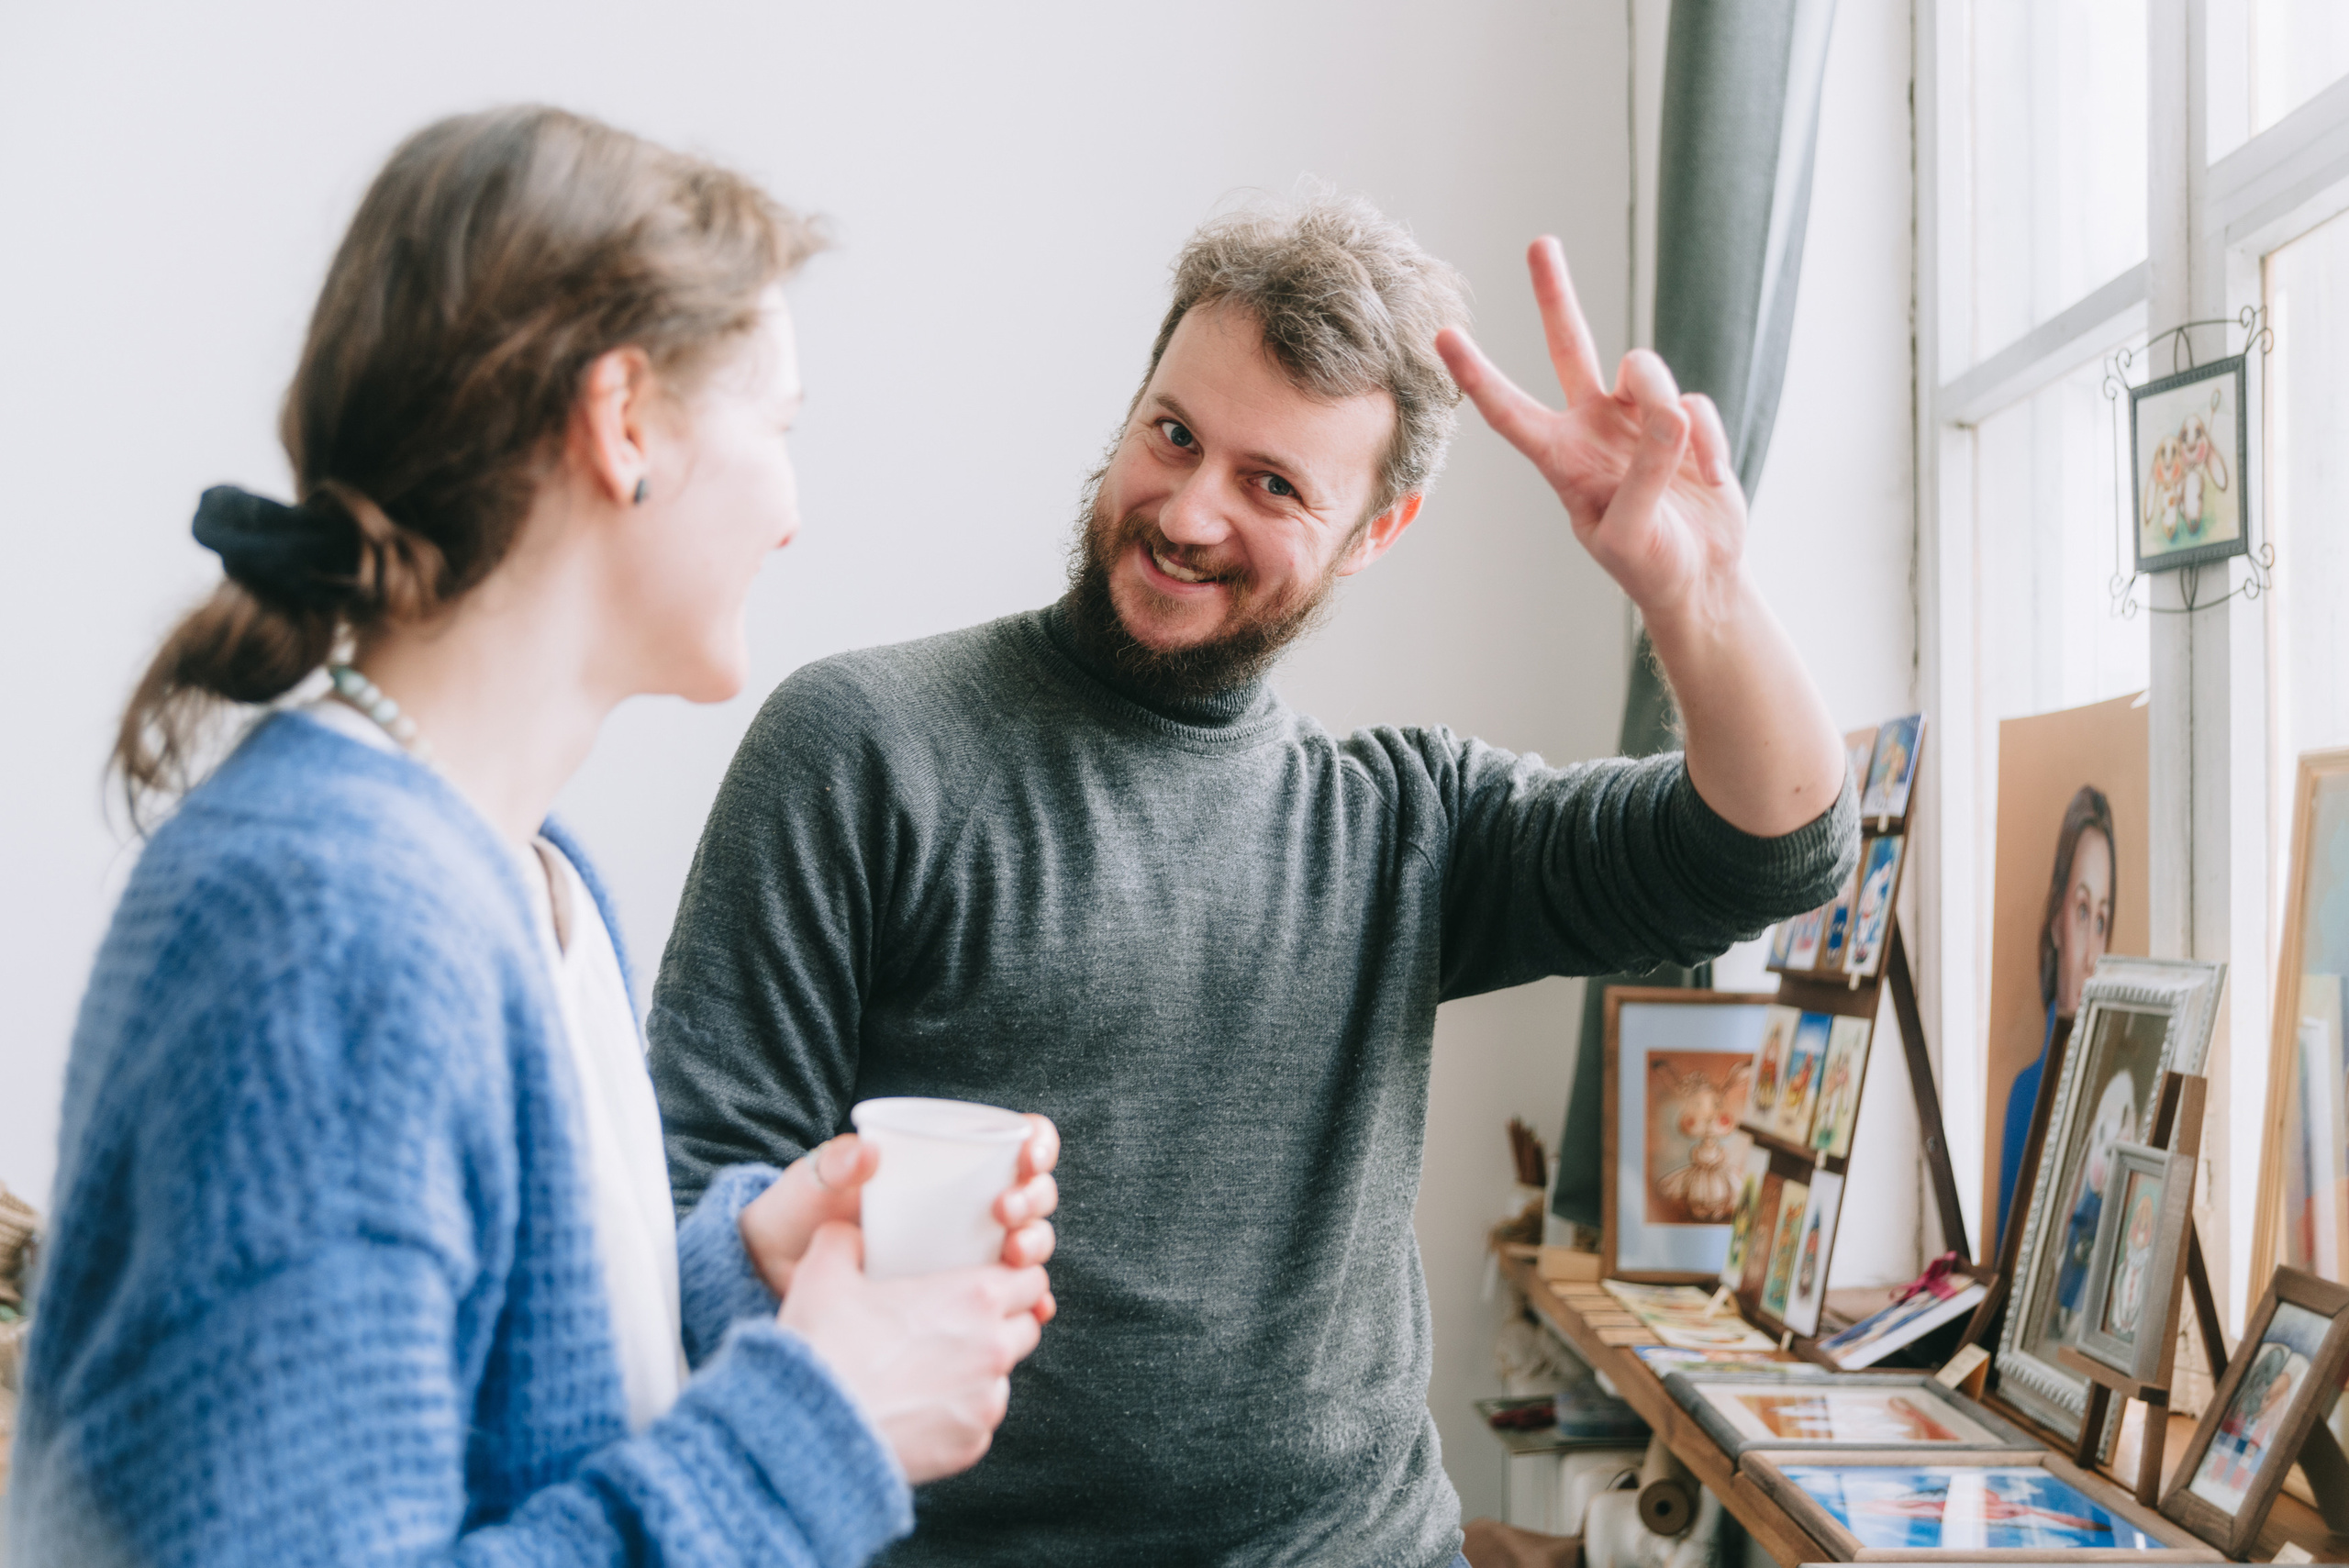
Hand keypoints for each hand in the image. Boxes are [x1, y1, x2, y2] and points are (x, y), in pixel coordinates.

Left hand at [739, 1115, 1062, 1320]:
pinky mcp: (962, 1293)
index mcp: (948, 1161)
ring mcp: (969, 1248)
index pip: (1014, 1140)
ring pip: (1030, 1240)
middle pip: (1032, 1193)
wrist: (778, 1270)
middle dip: (1034, 1201)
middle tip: (1005, 1213)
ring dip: (1035, 1245)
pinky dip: (1033, 1299)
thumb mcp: (816, 1182)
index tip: (1028, 1159)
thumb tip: (868, 1151)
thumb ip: (836, 1163)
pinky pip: (1011, 1295)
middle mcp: (969, 1203)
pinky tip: (1037, 1308)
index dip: (1038, 1144)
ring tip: (1012, 1256)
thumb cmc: (801, 1212)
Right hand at [781, 1223, 1048, 1482]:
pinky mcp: (970, 1446)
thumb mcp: (824, 1272)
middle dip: (1004, 1321)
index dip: (1014, 1276)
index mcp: (975, 1298)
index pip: (1031, 1278)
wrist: (808, 1431)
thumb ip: (844, 1240)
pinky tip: (919, 1408)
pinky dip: (957, 1413)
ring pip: (1002, 1377)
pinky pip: (978, 1423)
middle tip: (961, 1321)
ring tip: (933, 1367)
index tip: (990, 1280)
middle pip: (1026, 1326)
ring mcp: (986, 1403)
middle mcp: (993, 1349)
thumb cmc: (822, 1345)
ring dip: (979, 1370)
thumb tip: (850, 1233)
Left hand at [1435, 237, 1743, 631]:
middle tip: (1540, 243)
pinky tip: (1709, 479)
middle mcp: (1593, 426)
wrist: (1701, 577)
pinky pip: (1696, 404)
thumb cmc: (1649, 565)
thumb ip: (1644, 471)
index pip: (1509, 411)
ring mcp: (1639, 418)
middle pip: (1571, 346)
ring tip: (1688, 468)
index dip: (1475, 375)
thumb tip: (1669, 411)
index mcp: (1561, 459)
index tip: (1442, 337)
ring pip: (1646, 370)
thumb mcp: (1631, 532)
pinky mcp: (1685, 419)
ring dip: (1668, 413)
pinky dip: (1709, 444)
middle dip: (1556, 295)